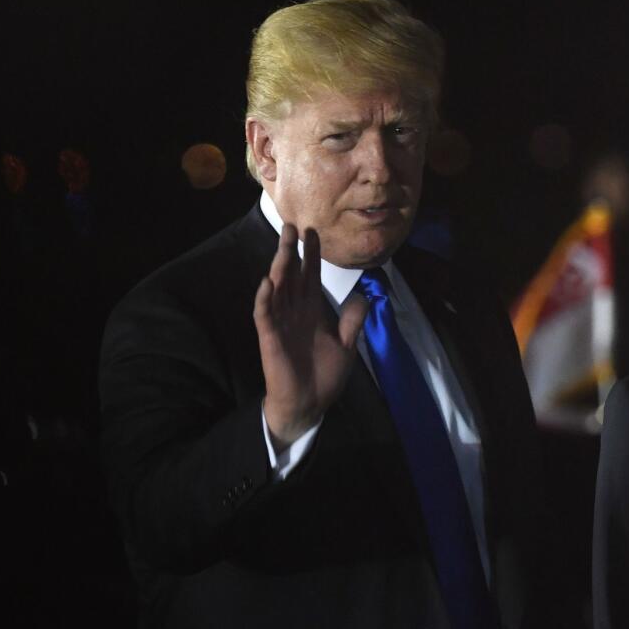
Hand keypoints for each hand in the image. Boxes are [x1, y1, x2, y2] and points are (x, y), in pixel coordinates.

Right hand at [253, 224, 367, 447]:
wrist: (309, 403)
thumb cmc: (324, 376)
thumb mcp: (346, 346)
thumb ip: (352, 321)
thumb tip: (363, 297)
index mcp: (312, 311)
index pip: (310, 277)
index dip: (312, 255)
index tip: (314, 232)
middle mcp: (295, 312)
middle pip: (292, 275)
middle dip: (292, 251)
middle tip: (293, 225)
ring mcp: (281, 323)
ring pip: (278, 288)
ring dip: (279, 267)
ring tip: (284, 245)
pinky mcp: (270, 338)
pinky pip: (265, 314)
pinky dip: (265, 299)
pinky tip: (268, 282)